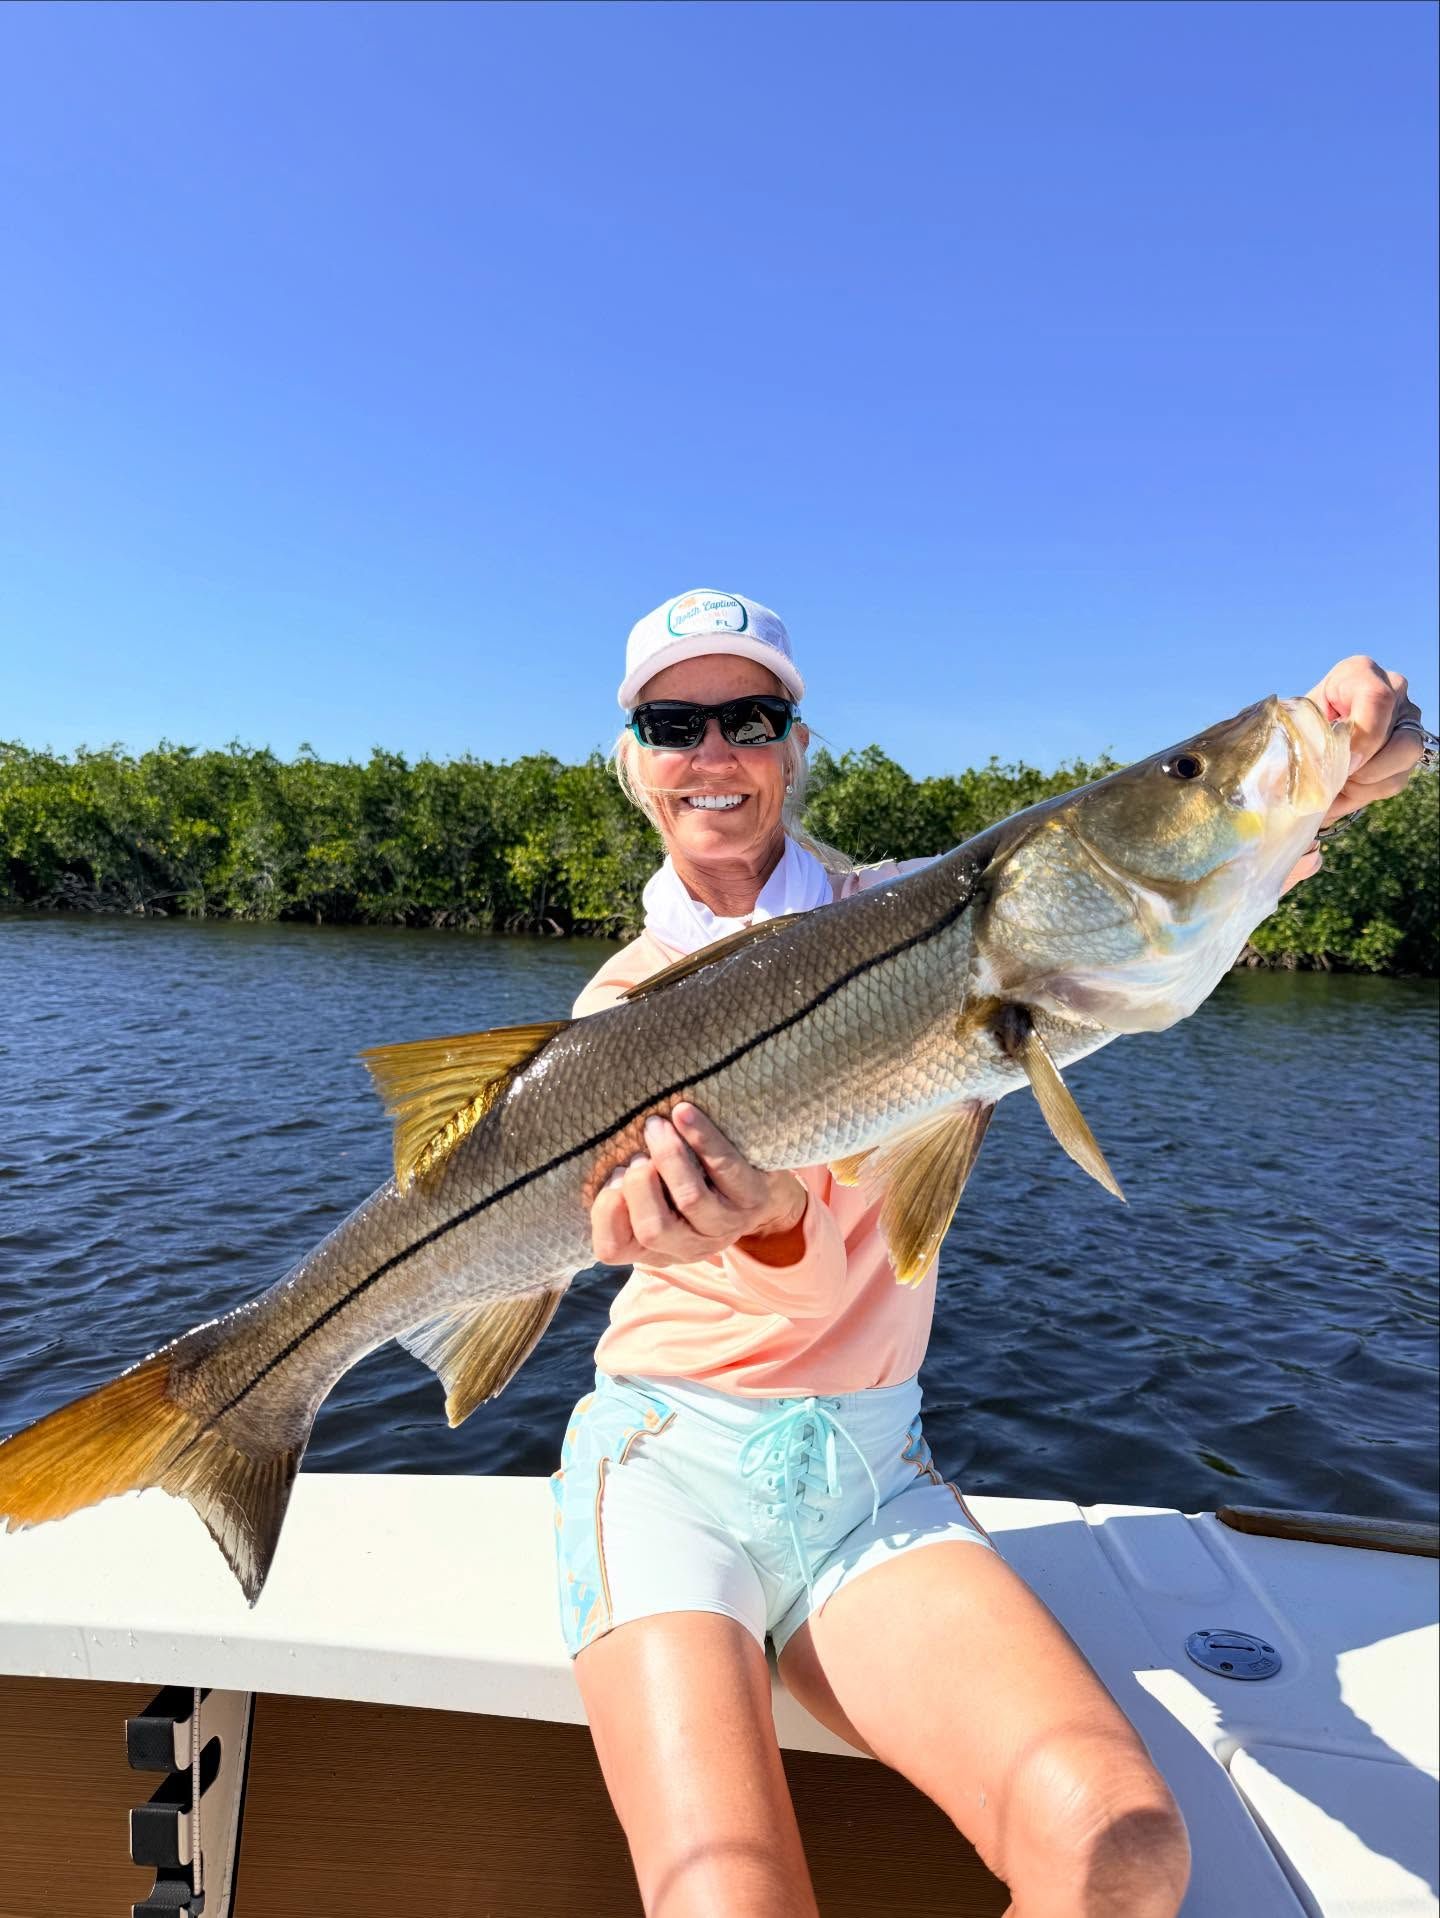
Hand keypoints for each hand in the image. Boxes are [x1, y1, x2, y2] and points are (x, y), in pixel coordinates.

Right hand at [589, 1102, 806, 1268]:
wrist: (767, 1195)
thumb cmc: (696, 1186)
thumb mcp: (658, 1198)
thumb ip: (627, 1191)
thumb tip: (598, 1154)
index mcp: (658, 1248)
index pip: (613, 1249)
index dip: (606, 1212)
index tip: (613, 1176)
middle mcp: (691, 1244)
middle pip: (653, 1230)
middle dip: (638, 1186)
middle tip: (638, 1154)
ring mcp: (726, 1224)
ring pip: (690, 1199)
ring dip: (668, 1157)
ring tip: (656, 1126)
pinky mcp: (754, 1197)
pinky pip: (724, 1167)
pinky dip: (701, 1138)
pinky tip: (683, 1113)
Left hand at [1282, 656, 1425, 890]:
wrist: (1301, 734)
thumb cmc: (1294, 724)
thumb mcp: (1291, 726)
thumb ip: (1295, 744)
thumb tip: (1289, 781)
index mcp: (1358, 674)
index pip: (1378, 700)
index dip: (1363, 738)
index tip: (1343, 763)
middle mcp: (1393, 690)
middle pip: (1401, 739)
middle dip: (1365, 769)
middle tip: (1334, 779)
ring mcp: (1406, 719)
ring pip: (1404, 760)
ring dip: (1365, 784)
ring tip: (1333, 786)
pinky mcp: (1406, 749)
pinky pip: (1396, 779)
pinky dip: (1365, 793)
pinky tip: (1340, 791)